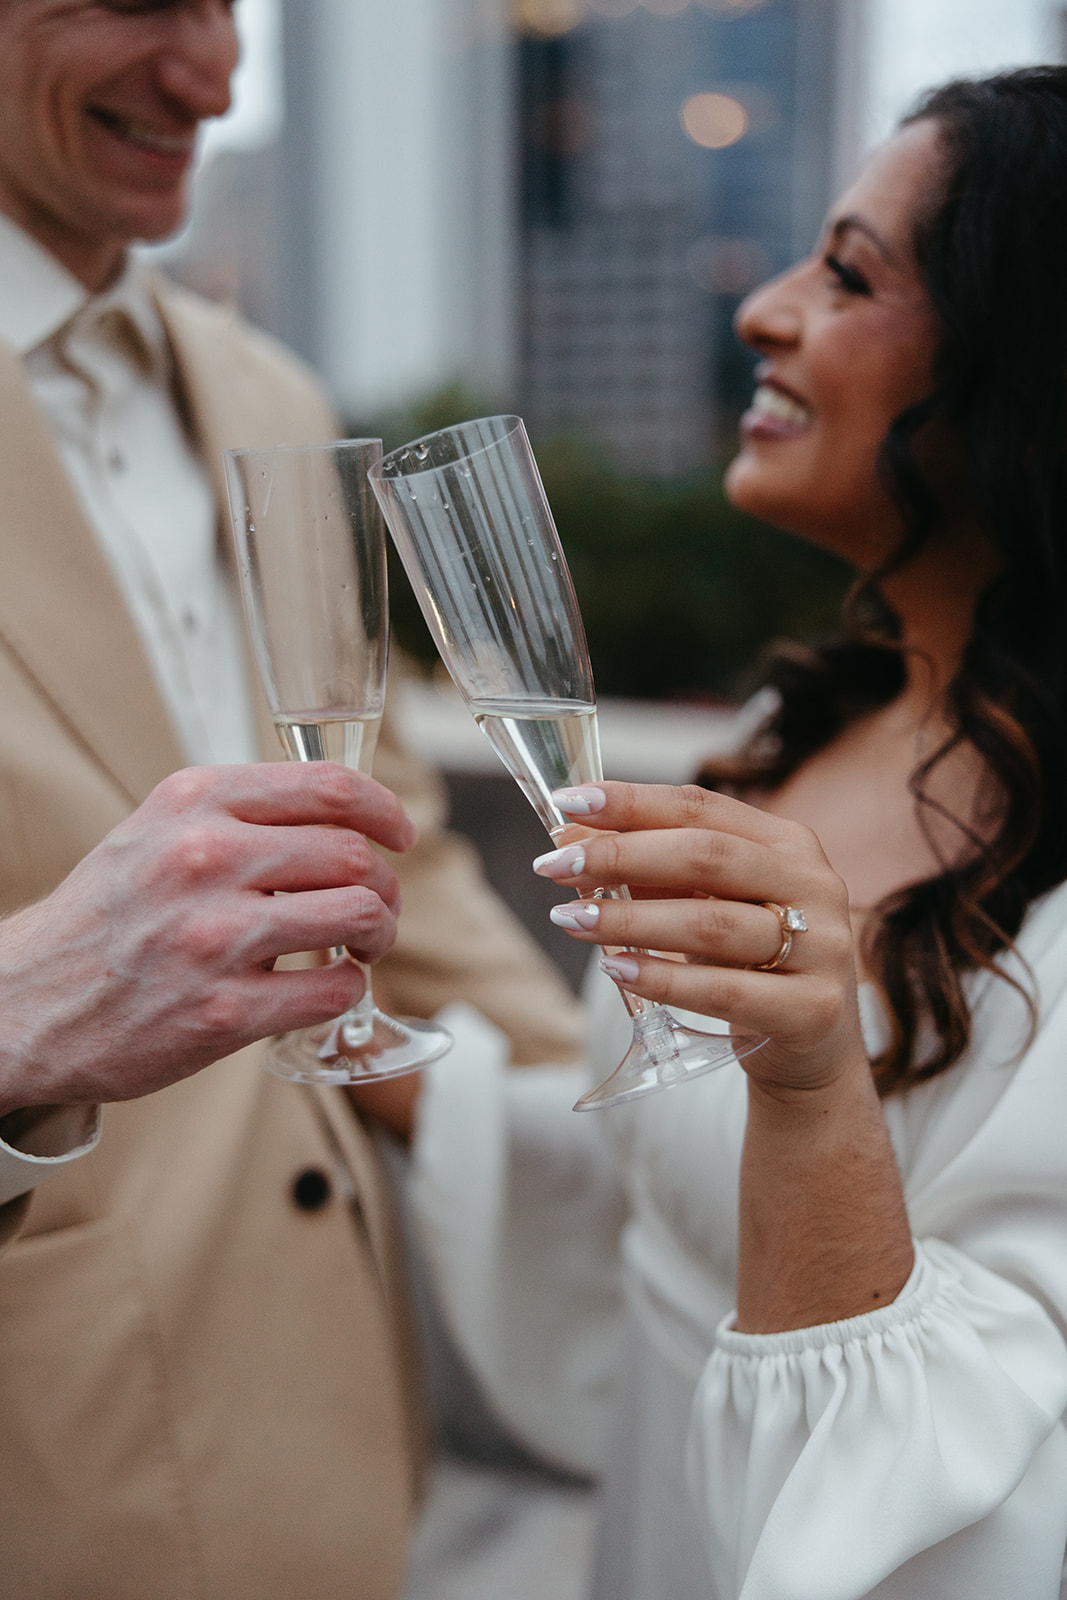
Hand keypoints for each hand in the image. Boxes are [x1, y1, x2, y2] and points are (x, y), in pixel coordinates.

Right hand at [0, 763, 415, 1115]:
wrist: (25, 1004)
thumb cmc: (103, 921)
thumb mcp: (155, 832)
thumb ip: (236, 815)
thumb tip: (333, 818)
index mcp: (193, 804)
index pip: (327, 786)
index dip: (383, 809)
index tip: (399, 832)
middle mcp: (205, 860)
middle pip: (353, 854)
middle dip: (384, 884)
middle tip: (377, 907)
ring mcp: (215, 938)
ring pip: (358, 916)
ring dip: (379, 935)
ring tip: (362, 947)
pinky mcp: (223, 1011)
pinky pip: (332, 990)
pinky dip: (348, 989)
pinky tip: (328, 987)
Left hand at [534, 781, 867, 1095]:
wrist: (815, 1047)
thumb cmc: (749, 963)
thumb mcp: (706, 907)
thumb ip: (649, 872)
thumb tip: (569, 843)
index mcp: (788, 844)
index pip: (702, 808)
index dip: (632, 801)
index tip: (569, 802)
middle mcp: (814, 885)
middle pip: (707, 856)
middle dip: (622, 856)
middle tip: (556, 866)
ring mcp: (822, 948)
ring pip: (711, 924)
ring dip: (630, 919)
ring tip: (572, 920)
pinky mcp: (813, 1010)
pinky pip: (725, 990)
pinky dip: (664, 978)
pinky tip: (617, 971)